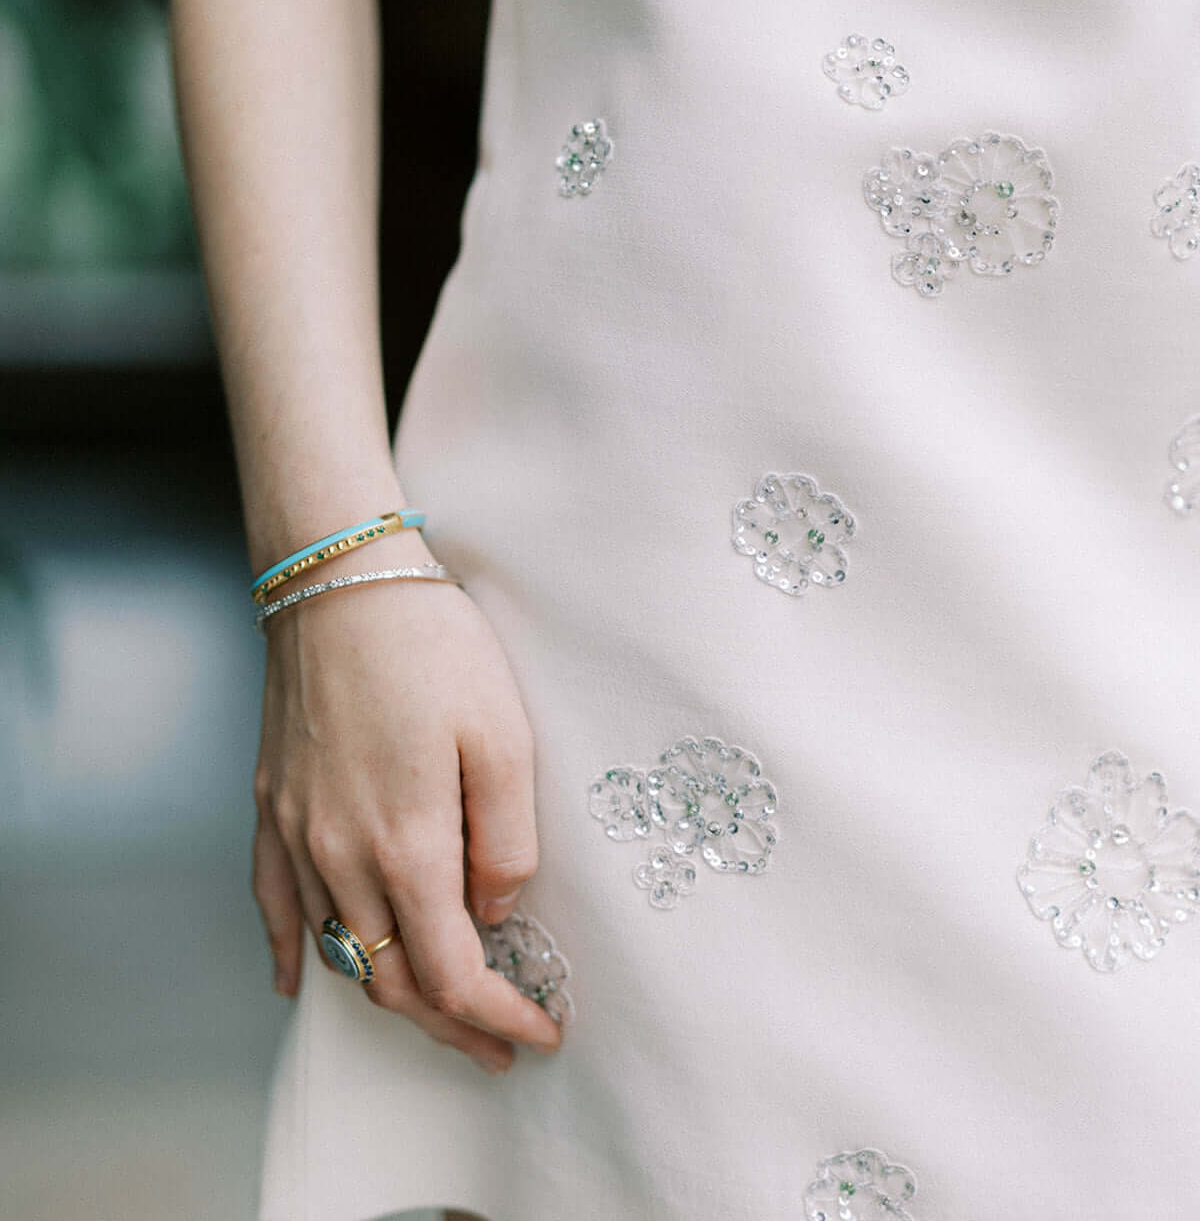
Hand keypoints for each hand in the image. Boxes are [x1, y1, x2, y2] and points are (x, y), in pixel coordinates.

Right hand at [250, 562, 560, 1073]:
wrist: (338, 578)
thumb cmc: (431, 646)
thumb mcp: (504, 736)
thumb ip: (506, 841)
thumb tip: (498, 911)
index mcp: (407, 846)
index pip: (452, 972)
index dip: (498, 1016)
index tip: (538, 1033)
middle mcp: (340, 857)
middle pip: (390, 980)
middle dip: (449, 1026)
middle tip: (496, 1047)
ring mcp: (297, 834)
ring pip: (338, 951)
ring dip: (387, 995)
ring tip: (433, 1013)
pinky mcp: (271, 804)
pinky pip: (272, 903)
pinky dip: (290, 951)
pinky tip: (296, 980)